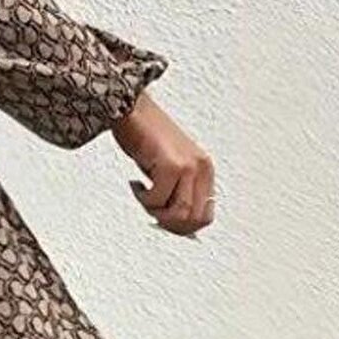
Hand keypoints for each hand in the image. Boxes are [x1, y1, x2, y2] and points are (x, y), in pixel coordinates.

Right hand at [113, 92, 216, 236]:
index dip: (184, 228)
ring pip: (179, 213)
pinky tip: (137, 185)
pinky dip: (143, 199)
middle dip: (169, 223)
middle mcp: (201, 167)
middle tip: (152, 212)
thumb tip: (173, 222)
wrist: (132, 110)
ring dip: (156, 212)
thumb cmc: (146, 134)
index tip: (164, 222)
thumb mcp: (170, 166)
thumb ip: (178, 190)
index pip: (205, 215)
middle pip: (194, 219)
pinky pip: (157, 200)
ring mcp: (188, 166)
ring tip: (144, 196)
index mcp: (205, 169)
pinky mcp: (171, 166)